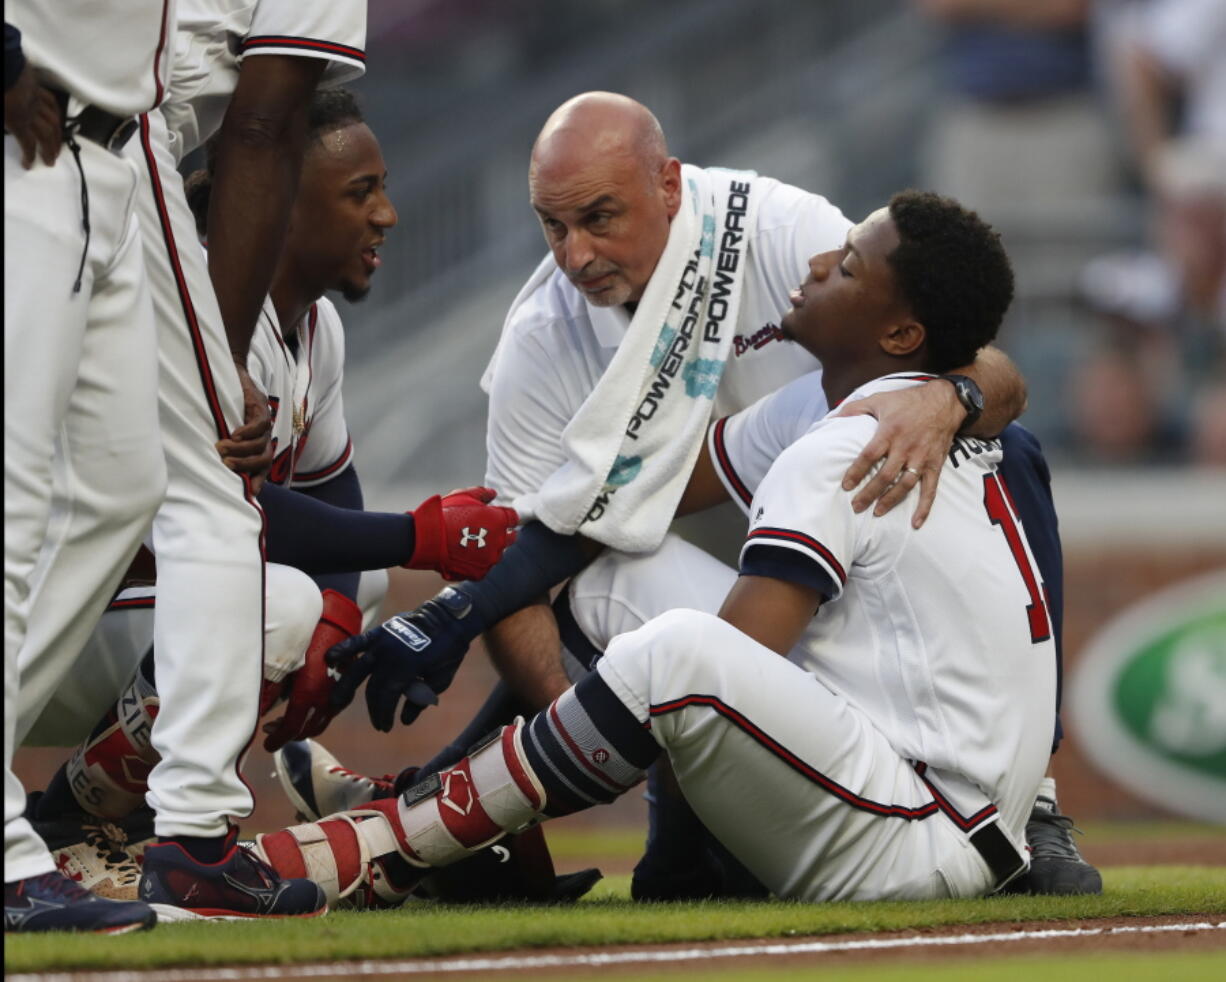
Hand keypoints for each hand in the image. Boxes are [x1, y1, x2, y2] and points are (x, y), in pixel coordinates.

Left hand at [4, 63, 61, 168]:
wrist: (3, 64)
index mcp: (17, 120)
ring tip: (58, 145)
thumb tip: (8, 127)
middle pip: (45, 135)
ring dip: (57, 135)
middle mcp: (31, 113)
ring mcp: (36, 100)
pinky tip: (56, 119)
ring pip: (53, 121)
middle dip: (49, 150)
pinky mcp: (37, 88)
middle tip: (51, 160)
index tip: (29, 165)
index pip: (27, 143)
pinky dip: (55, 112)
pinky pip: (51, 102)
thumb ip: (4, 121)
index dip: (29, 156)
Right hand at [216, 360, 272, 493]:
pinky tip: (234, 434)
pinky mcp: (261, 406)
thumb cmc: (223, 405)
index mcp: (258, 445)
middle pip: (264, 460)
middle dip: (245, 465)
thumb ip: (224, 447)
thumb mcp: (223, 428)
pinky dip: (248, 432)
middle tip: (225, 464)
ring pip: (261, 444)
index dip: (258, 480)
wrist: (231, 373)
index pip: (263, 468)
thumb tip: (208, 467)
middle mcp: (264, 436)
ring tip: (222, 448)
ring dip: (242, 449)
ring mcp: (265, 421)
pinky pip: (260, 424)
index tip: (248, 493)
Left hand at [263, 590, 362, 751]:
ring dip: (303, 727)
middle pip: (306, 730)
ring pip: (320, 724)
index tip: (266, 745)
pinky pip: (330, 713)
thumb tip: (258, 711)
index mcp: (308, 695)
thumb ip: (271, 691)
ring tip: (288, 720)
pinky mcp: (345, 691)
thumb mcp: (286, 666)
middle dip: (288, 735)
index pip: (290, 729)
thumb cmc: (308, 641)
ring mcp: (338, 697)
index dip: (277, 741)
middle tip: (272, 729)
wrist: (337, 625)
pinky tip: (307, 708)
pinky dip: (316, 717)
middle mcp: (325, 700)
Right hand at [326, 587, 478, 731]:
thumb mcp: (441, 680)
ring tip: (336, 702)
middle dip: (374, 708)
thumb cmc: (449, 650)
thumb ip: (420, 700)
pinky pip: (357, 642)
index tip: (386, 727)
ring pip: (358, 668)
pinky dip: (343, 650)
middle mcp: (390, 655)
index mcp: (406, 667)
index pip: (386, 697)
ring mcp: (382, 642)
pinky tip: (329, 659)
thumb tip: (404, 720)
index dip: (383, 714)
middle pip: (373, 688)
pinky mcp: (379, 632)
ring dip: (346, 686)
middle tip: (377, 722)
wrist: (449, 617)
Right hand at [407, 486, 518, 580]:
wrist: (430, 538)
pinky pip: (483, 567)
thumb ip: (482, 493)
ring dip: (489, 549)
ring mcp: (490, 559)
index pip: (514, 518)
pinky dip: (476, 562)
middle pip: (510, 538)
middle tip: (487, 531)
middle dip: (502, 534)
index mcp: (500, 520)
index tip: (500, 517)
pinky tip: (464, 555)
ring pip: (496, 554)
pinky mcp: (480, 573)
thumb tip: (493, 494)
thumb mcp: (464, 496)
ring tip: (471, 544)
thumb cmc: (447, 514)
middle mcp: (499, 541)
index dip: (506, 517)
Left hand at [837, 381, 965, 528]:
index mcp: (890, 432)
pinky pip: (931, 489)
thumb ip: (856, 408)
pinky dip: (924, 507)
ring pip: (905, 485)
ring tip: (877, 512)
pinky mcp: (935, 464)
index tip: (846, 485)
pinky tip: (915, 523)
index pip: (869, 456)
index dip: (856, 472)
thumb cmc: (908, 401)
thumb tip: (835, 416)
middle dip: (869, 493)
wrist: (945, 401)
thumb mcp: (880, 398)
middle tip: (856, 506)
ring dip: (890, 500)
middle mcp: (906, 447)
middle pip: (885, 475)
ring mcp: (922, 457)